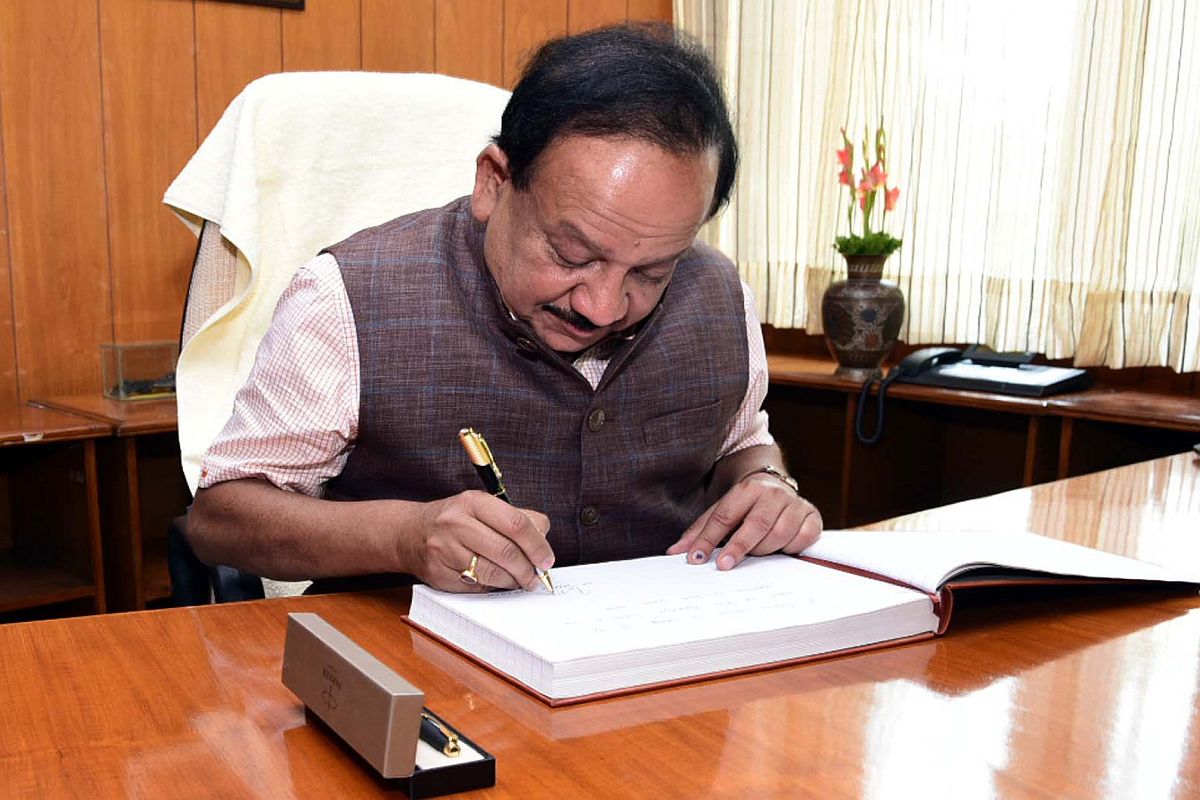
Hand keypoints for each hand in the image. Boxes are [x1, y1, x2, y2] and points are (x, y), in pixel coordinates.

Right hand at [410, 490, 553, 591]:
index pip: (516, 523)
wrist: (410, 533)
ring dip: (513, 581)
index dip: (537, 545)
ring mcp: (444, 550)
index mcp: (473, 502)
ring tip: (520, 580)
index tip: (546, 559)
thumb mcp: (484, 507)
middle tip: (536, 576)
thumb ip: (517, 520)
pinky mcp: (438, 574)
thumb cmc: (457, 520)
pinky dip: (492, 587)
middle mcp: (455, 523)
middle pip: (505, 551)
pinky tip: (496, 581)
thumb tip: (543, 542)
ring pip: (492, 573)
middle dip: (527, 568)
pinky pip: (476, 587)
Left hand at [666, 472, 821, 569]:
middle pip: (755, 524)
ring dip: (764, 550)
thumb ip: (700, 531)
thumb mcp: (721, 511)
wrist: (778, 486)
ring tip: (755, 555)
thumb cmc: (746, 505)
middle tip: (723, 566)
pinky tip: (782, 549)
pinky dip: (791, 548)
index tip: (697, 558)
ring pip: (779, 534)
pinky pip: (804, 538)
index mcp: (747, 488)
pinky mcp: (813, 516)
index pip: (724, 516)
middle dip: (738, 547)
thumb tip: (674, 552)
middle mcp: (773, 493)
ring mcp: (795, 504)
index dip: (709, 539)